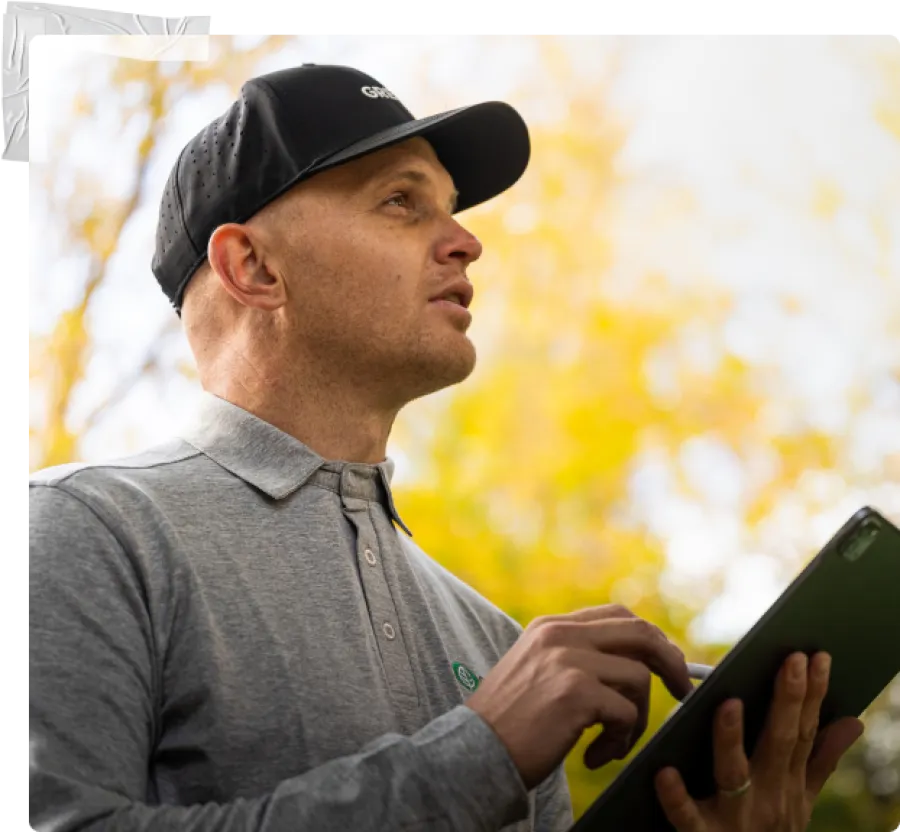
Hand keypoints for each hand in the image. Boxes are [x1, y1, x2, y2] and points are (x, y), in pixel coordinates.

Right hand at [465, 605, 692, 790]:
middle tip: (682, 691)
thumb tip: (631, 664)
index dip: (650, 639)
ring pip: (639, 678)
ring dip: (637, 719)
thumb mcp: (535, 671)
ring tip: (612, 744)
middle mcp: (560, 634)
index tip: (666, 665)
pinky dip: (620, 742)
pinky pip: (626, 713)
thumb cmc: (508, 722)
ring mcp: (568, 660)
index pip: (618, 615)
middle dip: (671, 661)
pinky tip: (594, 757)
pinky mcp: (575, 692)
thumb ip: (573, 657)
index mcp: (552, 626)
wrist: (474, 752)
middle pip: (640, 632)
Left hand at [654, 651, 864, 830]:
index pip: (804, 731)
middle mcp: (767, 796)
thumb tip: (854, 721)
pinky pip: (687, 816)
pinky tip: (664, 771)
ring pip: (733, 774)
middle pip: (779, 742)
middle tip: (791, 661)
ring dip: (731, 739)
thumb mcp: (800, 800)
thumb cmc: (769, 830)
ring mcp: (735, 817)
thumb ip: (821, 761)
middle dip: (787, 701)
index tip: (816, 656)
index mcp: (787, 782)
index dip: (813, 694)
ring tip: (728, 703)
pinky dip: (677, 796)